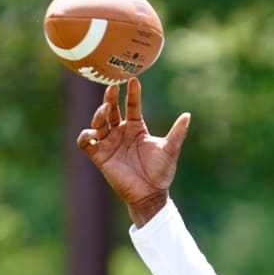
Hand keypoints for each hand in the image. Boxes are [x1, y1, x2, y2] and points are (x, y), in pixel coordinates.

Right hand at [76, 78, 190, 225]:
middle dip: (110, 97)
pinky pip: (85, 142)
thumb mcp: (170, 150)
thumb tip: (188, 115)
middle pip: (111, 110)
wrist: (151, 194)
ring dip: (99, 114)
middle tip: (112, 86)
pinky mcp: (100, 156)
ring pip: (97, 122)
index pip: (131, 105)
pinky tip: (92, 133)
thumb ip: (177, 133)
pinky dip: (85, 136)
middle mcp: (120, 132)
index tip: (133, 80)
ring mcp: (109, 143)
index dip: (132, 93)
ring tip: (106, 110)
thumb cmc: (161, 172)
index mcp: (136, 128)